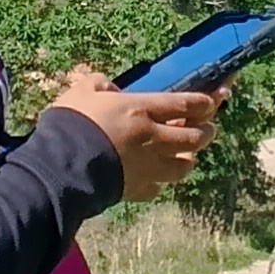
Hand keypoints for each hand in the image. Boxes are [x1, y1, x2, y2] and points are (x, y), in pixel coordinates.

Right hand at [42, 65, 221, 201]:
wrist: (60, 167)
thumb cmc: (70, 124)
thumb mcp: (82, 91)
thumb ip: (99, 84)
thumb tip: (108, 88)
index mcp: (141, 110)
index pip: (185, 104)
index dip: (204, 102)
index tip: (213, 100)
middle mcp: (153, 139)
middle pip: (194, 137)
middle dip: (207, 131)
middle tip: (209, 127)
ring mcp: (148, 167)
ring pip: (184, 166)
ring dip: (190, 158)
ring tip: (189, 154)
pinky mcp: (138, 189)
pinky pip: (160, 187)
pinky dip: (162, 181)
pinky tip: (157, 177)